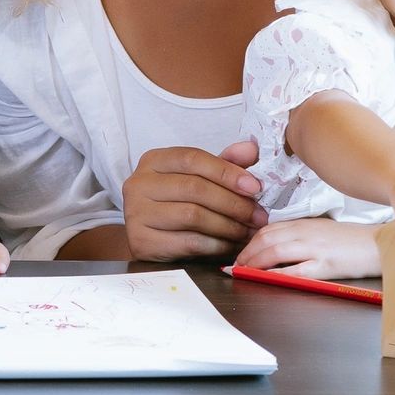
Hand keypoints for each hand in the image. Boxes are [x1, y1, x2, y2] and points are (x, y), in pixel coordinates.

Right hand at [121, 140, 267, 261]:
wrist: (148, 237)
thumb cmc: (176, 203)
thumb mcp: (198, 178)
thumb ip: (224, 163)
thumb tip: (251, 149)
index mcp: (153, 161)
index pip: (192, 158)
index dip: (226, 171)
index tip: (254, 187)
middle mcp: (139, 184)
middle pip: (194, 188)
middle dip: (234, 203)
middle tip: (259, 215)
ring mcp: (136, 213)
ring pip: (193, 216)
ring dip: (229, 226)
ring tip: (248, 231)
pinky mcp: (141, 242)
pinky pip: (188, 242)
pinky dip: (216, 245)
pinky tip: (232, 245)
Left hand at [234, 217, 382, 279]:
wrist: (381, 246)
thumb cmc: (353, 241)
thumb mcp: (322, 231)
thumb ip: (300, 236)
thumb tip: (275, 247)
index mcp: (306, 224)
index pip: (269, 228)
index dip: (250, 241)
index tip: (240, 253)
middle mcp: (307, 232)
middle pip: (266, 238)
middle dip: (246, 252)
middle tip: (234, 265)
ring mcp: (315, 248)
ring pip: (275, 250)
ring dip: (254, 262)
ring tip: (242, 271)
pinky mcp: (326, 265)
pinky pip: (294, 270)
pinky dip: (275, 274)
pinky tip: (264, 279)